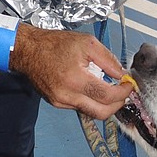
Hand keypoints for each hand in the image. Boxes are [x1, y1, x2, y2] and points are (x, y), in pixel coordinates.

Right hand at [12, 26, 134, 118]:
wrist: (28, 50)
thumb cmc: (54, 44)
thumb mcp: (87, 43)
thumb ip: (108, 59)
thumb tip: (121, 74)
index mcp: (75, 79)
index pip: (107, 96)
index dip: (123, 92)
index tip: (128, 85)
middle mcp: (66, 95)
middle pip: (101, 113)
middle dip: (117, 105)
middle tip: (122, 93)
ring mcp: (60, 102)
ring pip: (91, 112)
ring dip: (104, 104)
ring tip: (108, 89)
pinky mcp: (56, 103)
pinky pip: (79, 107)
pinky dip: (90, 101)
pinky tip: (91, 88)